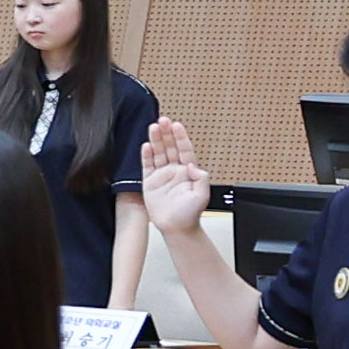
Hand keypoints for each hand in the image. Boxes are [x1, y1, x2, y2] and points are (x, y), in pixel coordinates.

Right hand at [135, 117, 210, 235]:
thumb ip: (200, 178)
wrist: (177, 228)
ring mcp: (162, 176)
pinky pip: (147, 166)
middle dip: (167, 133)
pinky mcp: (150, 183)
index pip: (184, 150)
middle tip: (163, 120)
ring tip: (153, 127)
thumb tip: (192, 164)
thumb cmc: (190, 214)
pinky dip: (146, 155)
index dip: (180, 138)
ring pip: (158, 153)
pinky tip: (146, 145)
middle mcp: (175, 171)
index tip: (176, 126)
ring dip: (156, 140)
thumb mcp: (202, 195)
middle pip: (170, 147)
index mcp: (188, 172)